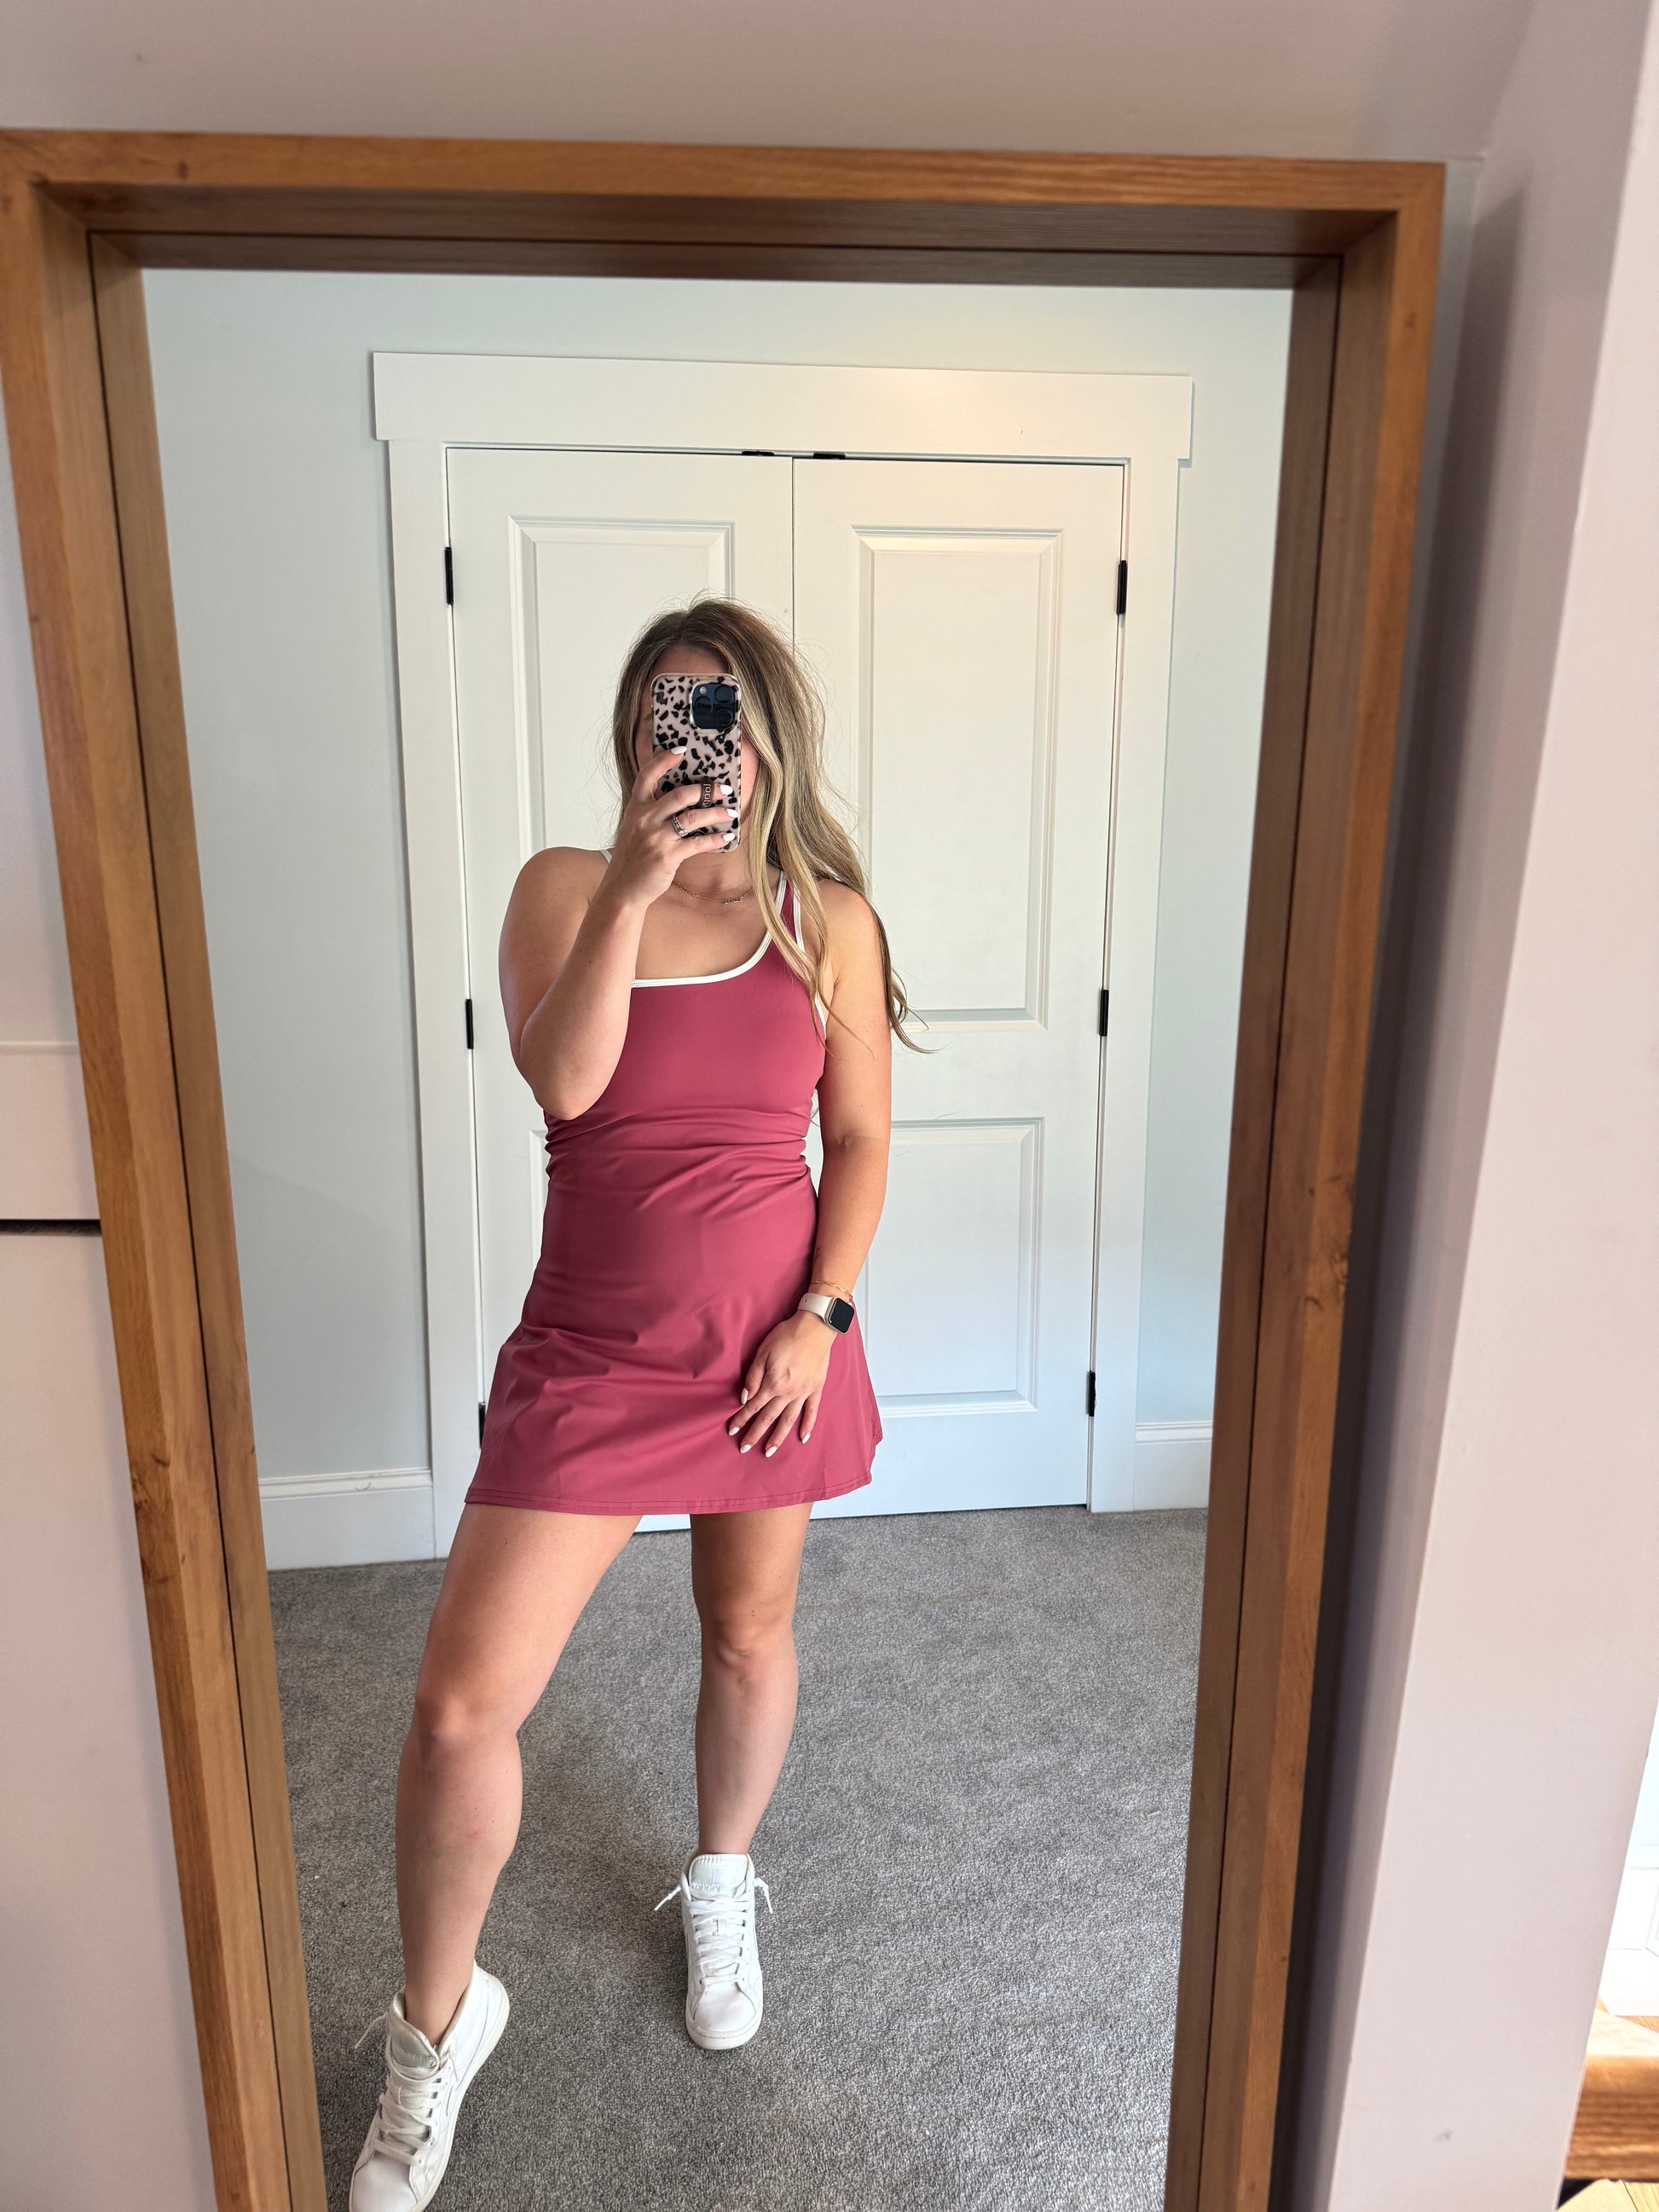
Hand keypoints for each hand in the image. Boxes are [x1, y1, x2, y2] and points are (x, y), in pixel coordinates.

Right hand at [601, 743, 738, 910]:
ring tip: (730, 812)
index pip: (647, 776)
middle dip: (707, 790)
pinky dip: (715, 839)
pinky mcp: (668, 856)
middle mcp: (645, 819)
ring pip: (693, 817)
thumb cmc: (632, 859)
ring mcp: (656, 838)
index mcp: (636, 809)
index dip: (664, 760)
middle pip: (680, 794)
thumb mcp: (634, 829)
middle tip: (724, 789)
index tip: (681, 749)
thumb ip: (651, 813)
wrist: (622, 889)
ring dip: (717, 813)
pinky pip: (697, 843)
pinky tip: (727, 837)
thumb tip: (681, 801)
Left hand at [728, 1311, 836, 1456]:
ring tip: (769, 1451)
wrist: (815, 1327)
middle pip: (768, 1418)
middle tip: (744, 1448)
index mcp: (773, 1383)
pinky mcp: (816, 1388)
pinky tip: (802, 1438)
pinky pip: (812, 1411)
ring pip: (788, 1420)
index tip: (732, 1431)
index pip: (753, 1406)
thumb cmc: (787, 1336)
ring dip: (778, 1437)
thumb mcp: (763, 1352)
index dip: (741, 1419)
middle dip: (755, 1434)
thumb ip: (753, 1377)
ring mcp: (804, 1392)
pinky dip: (807, 1425)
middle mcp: (788, 1393)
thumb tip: (745, 1398)